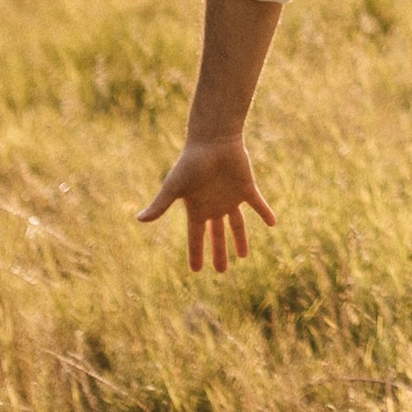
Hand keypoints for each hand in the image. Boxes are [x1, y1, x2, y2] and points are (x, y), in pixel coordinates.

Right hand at [137, 135, 277, 272]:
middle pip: (217, 235)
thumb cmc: (191, 162)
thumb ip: (160, 204)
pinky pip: (258, 204)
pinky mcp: (246, 187)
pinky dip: (265, 213)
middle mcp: (214, 205)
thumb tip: (138, 220)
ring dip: (240, 240)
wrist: (213, 140)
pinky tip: (273, 223)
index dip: (196, 253)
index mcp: (197, 208)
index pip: (196, 237)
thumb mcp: (174, 187)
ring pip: (236, 224)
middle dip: (219, 253)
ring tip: (243, 256)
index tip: (196, 270)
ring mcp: (231, 197)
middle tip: (222, 271)